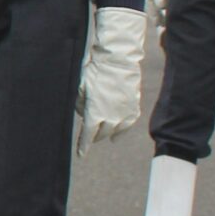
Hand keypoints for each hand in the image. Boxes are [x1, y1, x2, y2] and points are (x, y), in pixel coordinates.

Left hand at [76, 6, 147, 149]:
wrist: (118, 61)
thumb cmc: (95, 72)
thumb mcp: (80, 87)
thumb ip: (80, 104)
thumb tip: (84, 114)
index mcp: (95, 114)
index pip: (88, 136)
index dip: (83, 146)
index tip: (81, 155)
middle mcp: (110, 118)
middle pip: (101, 134)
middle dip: (94, 135)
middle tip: (90, 135)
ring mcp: (124, 114)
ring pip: (115, 131)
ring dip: (108, 133)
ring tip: (104, 136)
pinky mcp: (134, 108)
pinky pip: (128, 124)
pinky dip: (122, 129)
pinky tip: (118, 134)